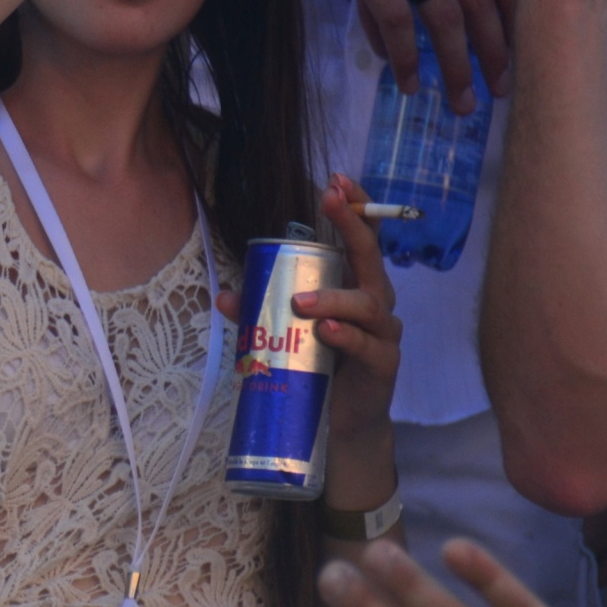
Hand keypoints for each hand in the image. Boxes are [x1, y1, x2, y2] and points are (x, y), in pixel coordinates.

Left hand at [255, 179, 400, 509]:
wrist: (340, 424)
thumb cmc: (316, 366)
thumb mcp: (285, 334)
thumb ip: (259, 313)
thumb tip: (222, 297)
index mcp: (353, 286)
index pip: (360, 240)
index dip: (354, 209)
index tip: (338, 181)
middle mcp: (374, 303)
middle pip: (371, 259)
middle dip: (352, 228)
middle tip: (331, 203)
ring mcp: (383, 334)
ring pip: (367, 305)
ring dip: (333, 299)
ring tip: (301, 304)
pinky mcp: (383, 366)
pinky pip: (368, 347)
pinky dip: (346, 338)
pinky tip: (326, 333)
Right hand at [291, 0, 516, 109]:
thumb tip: (404, 15)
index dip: (514, 13)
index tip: (515, 51)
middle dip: (494, 50)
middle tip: (498, 91)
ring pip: (444, 12)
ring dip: (456, 64)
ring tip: (458, 100)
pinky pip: (393, 15)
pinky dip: (403, 54)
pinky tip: (403, 78)